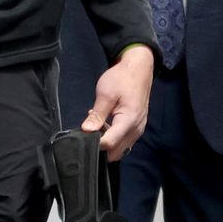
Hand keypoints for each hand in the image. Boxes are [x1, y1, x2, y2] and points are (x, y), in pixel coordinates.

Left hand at [81, 44, 154, 161]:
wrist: (139, 69)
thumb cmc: (122, 78)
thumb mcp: (106, 93)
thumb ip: (97, 115)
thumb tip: (86, 131)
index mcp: (129, 120)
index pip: (109, 144)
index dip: (94, 143)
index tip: (83, 136)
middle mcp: (136, 129)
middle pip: (116, 152)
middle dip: (101, 148)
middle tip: (89, 133)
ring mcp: (139, 129)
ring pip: (121, 150)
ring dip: (108, 144)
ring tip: (97, 127)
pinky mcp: (138, 127)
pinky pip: (125, 142)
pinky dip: (114, 139)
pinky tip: (105, 125)